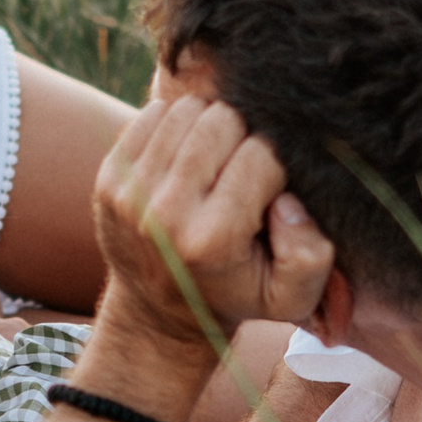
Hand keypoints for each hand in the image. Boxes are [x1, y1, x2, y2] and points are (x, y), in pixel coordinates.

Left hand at [93, 97, 334, 349]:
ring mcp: (131, 191)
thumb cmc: (235, 294)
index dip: (278, 163)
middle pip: (223, 121)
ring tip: (218, 159)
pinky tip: (188, 156)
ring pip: (189, 110)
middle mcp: (165, 213)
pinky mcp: (110, 176)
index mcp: (213, 240)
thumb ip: (310, 255)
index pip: (262, 155)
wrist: (159, 312)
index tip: (271, 187)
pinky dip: (178, 124)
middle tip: (244, 167)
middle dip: (245, 136)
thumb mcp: (288, 297)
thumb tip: (287, 202)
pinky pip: (155, 113)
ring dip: (211, 125)